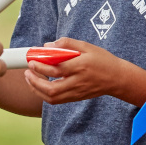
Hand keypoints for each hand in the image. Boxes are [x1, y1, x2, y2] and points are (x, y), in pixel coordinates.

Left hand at [22, 38, 144, 104]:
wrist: (117, 78)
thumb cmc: (103, 60)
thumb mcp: (87, 46)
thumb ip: (67, 44)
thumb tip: (48, 45)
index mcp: (81, 66)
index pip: (57, 69)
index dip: (41, 66)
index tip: (32, 60)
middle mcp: (78, 81)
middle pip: (51, 88)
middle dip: (35, 81)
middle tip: (28, 72)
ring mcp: (77, 92)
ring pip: (52, 97)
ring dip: (37, 89)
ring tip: (30, 79)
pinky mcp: (76, 98)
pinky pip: (56, 100)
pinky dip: (44, 94)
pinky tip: (40, 86)